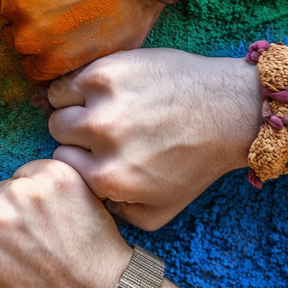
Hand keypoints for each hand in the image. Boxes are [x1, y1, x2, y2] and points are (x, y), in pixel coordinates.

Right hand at [49, 49, 260, 228]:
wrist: (230, 112)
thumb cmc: (197, 160)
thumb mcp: (162, 211)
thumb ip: (120, 216)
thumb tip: (92, 204)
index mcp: (108, 177)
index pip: (64, 163)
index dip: (80, 154)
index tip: (97, 146)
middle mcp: (101, 139)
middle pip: (58, 130)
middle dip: (76, 128)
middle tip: (102, 123)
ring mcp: (103, 102)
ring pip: (58, 101)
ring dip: (74, 102)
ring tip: (100, 103)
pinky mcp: (107, 71)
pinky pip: (72, 77)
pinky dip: (81, 82)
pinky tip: (105, 87)